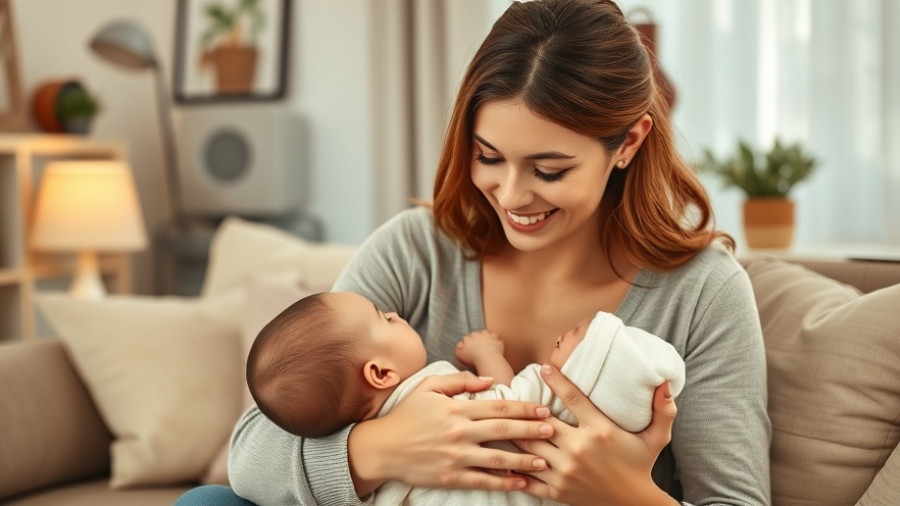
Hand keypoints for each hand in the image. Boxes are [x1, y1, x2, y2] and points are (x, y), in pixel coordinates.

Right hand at [348, 370, 553, 496]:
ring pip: (498, 458)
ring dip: (525, 459)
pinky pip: (483, 480)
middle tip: (554, 430)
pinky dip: (504, 483)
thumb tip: (489, 381)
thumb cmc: (406, 415)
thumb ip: (459, 381)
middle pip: (504, 429)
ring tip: (546, 461)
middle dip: (532, 430)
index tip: (544, 408)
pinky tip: (521, 484)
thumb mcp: (428, 388)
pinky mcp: (451, 476)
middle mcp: (460, 431)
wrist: (382, 448)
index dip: (524, 406)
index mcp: (457, 408)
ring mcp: (456, 456)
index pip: (498, 405)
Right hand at [455, 330, 503, 365]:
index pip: (466, 338)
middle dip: (476, 339)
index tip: (470, 349)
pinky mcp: (496, 338)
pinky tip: (494, 344)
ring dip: (485, 337)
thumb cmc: (473, 358)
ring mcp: (487, 335)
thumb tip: (460, 344)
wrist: (487, 359)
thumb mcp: (460, 355)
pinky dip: (495, 339)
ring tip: (486, 345)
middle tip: (478, 347)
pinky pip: (495, 336)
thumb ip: (457, 349)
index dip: (467, 344)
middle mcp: (477, 334)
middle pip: (475, 334)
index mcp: (468, 338)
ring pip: (485, 333)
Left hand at [514, 365, 678, 505]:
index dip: (557, 380)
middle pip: (541, 423)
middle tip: (512, 396)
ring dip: (516, 434)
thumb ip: (664, 410)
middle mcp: (579, 449)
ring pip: (529, 446)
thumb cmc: (641, 465)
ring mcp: (565, 471)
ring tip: (503, 421)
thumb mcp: (657, 438)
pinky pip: (527, 477)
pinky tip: (505, 454)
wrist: (633, 504)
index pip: (573, 398)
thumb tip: (666, 382)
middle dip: (525, 409)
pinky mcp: (556, 491)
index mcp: (600, 431)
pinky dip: (514, 466)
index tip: (544, 368)